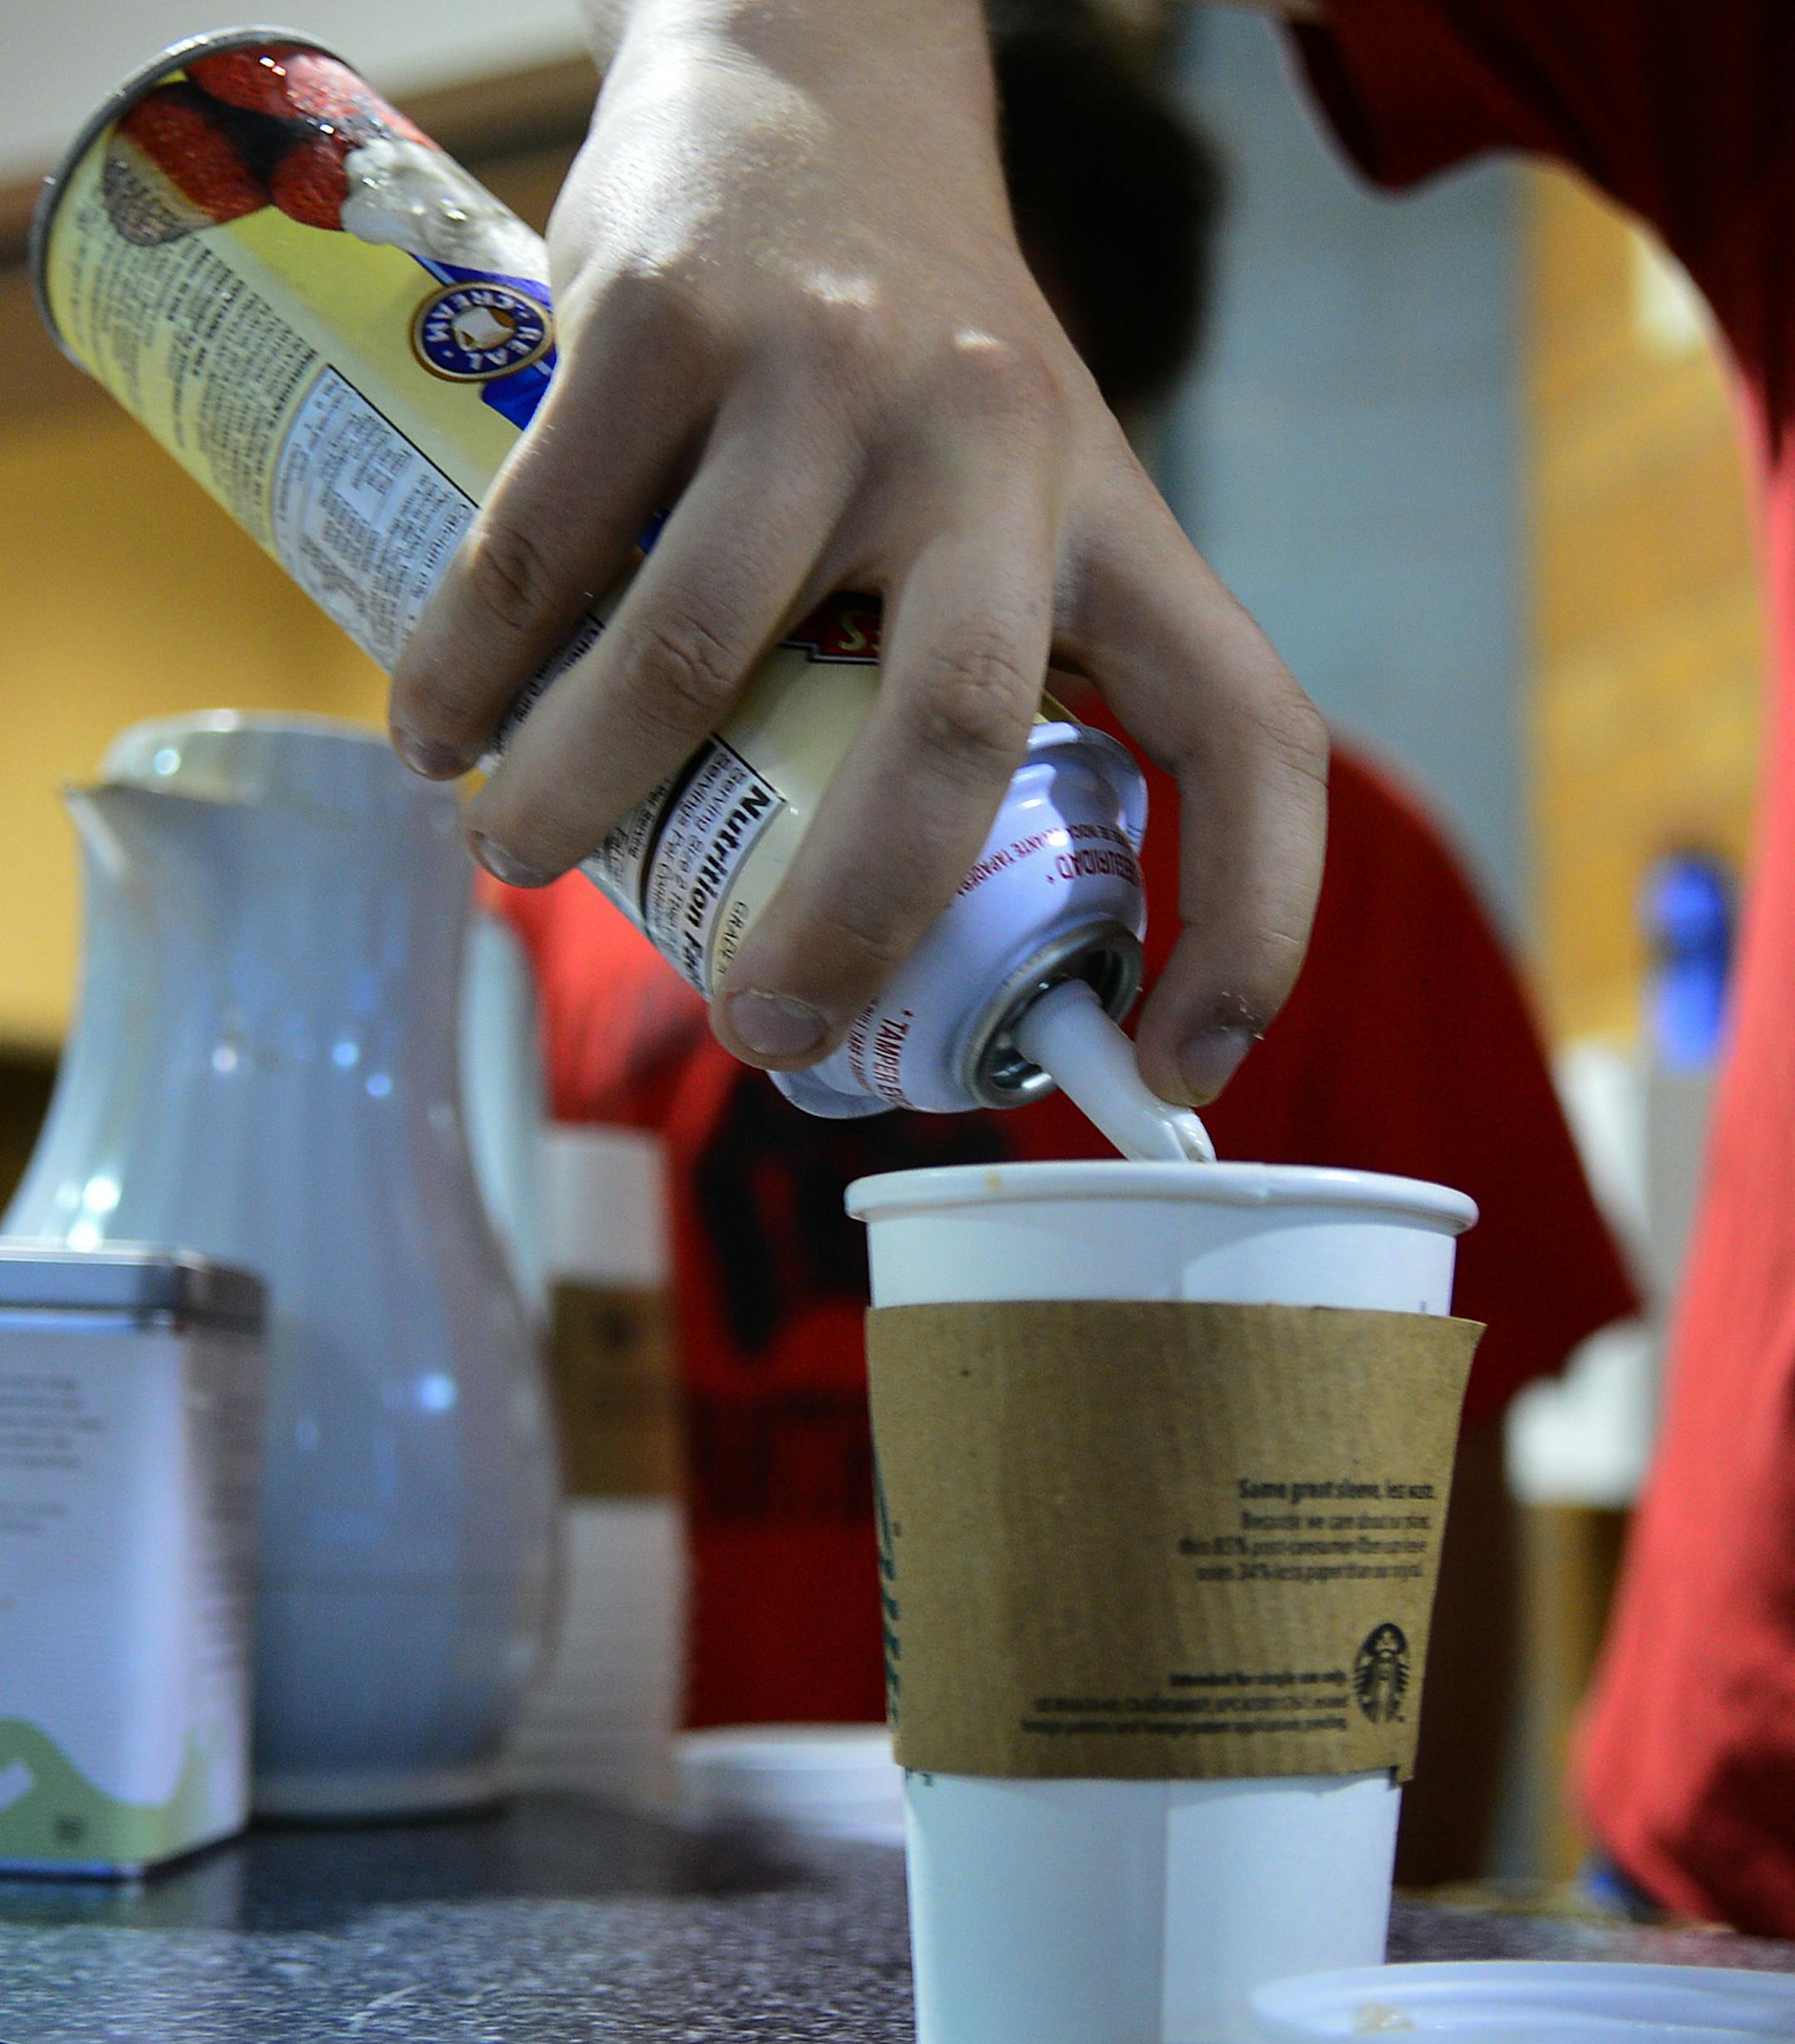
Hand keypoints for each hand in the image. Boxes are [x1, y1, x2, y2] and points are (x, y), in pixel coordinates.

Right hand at [388, 0, 1326, 1104]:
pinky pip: (541, 549)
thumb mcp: (1012, 502)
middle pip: (951, 734)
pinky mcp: (659, 318)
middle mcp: (993, 445)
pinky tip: (441, 733)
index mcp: (1112, 520)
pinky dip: (471, 674)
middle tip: (758, 1023)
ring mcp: (825, 374)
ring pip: (688, 660)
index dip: (1252, 920)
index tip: (1181, 1071)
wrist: (812, 82)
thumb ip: (975, 680)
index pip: (1247, 730)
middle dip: (848, 923)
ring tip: (518, 857)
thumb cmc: (910, 369)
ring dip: (579, 806)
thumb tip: (873, 942)